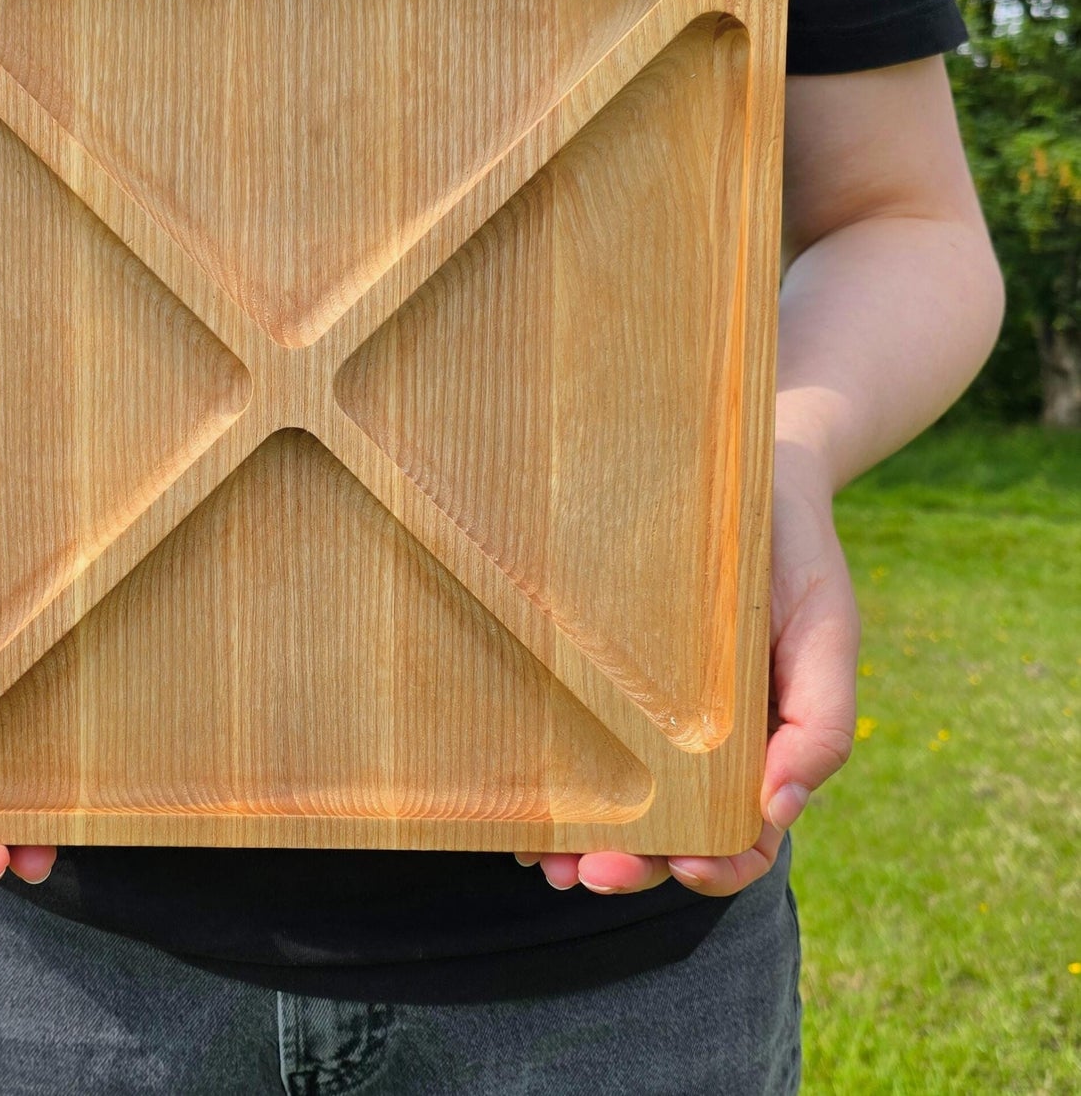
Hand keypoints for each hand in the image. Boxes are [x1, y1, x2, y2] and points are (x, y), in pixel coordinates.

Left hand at [514, 441, 859, 895]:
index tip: (681, 864)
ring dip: (579, 841)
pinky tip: (521, 799)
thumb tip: (780, 809)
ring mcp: (648, 713)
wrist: (752, 476)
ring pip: (615, 798)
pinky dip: (554, 778)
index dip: (714, 866)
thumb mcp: (829, 636)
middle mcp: (699, 745)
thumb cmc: (797, 561)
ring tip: (541, 857)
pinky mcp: (604, 673)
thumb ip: (822, 724)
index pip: (742, 835)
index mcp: (760, 749)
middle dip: (630, 866)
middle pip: (666, 832)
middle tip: (589, 873)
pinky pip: (576, 732)